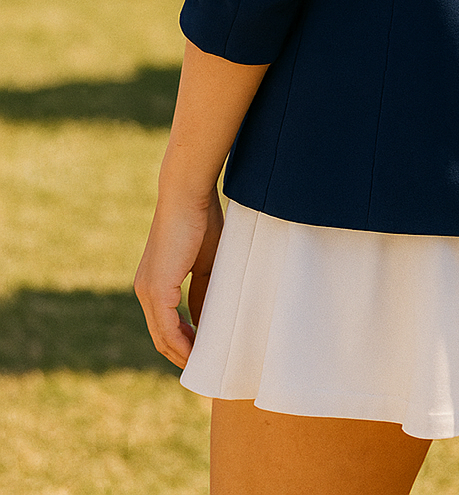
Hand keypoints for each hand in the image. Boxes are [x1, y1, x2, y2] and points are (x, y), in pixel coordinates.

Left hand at [135, 188, 223, 368]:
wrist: (187, 196)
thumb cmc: (200, 221)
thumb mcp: (205, 264)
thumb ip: (203, 292)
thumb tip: (207, 320)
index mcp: (154, 283)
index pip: (165, 324)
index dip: (184, 343)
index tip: (204, 354)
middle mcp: (145, 291)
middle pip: (161, 337)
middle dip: (183, 356)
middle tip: (206, 369)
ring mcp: (147, 291)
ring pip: (162, 337)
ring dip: (183, 355)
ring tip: (206, 367)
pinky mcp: (156, 289)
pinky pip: (168, 328)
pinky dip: (183, 344)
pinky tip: (199, 352)